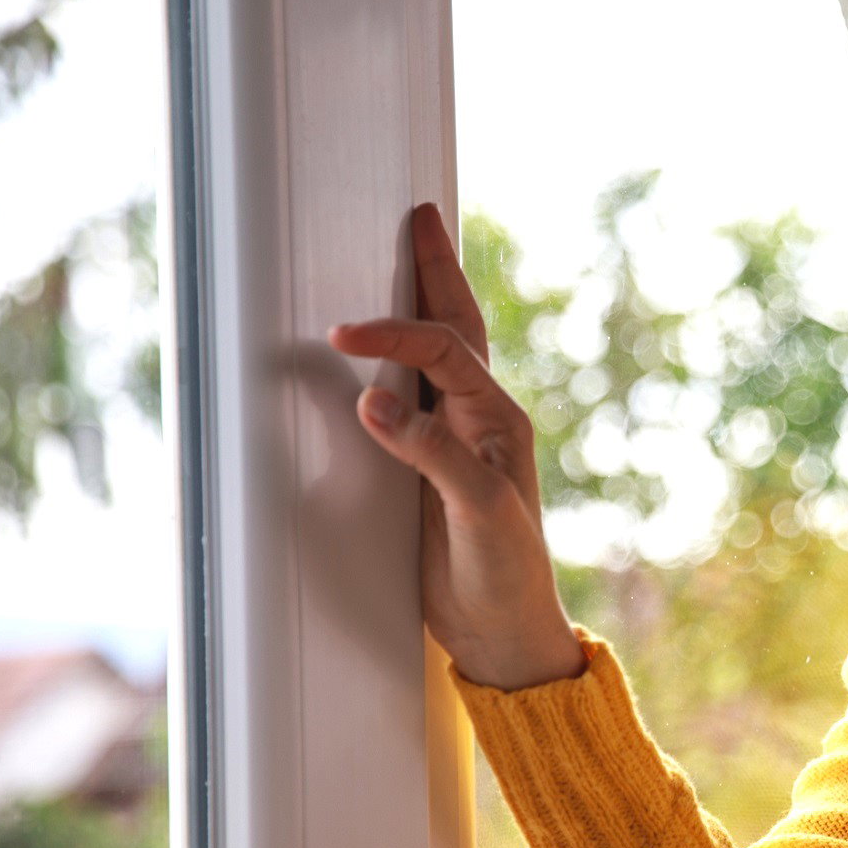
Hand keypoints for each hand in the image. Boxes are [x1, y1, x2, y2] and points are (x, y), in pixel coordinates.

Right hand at [327, 202, 586, 690]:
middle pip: (459, 327)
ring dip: (424, 303)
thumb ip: (430, 454)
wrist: (508, 632)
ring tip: (409, 256)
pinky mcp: (436, 467)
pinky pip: (418, 396)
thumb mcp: (476, 512)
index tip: (340, 334)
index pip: (443, 351)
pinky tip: (382, 353)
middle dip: (436, 271)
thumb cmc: (506, 574)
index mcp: (499, 420)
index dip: (394, 333)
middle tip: (422, 215)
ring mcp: (461, 440)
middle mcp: (484, 420)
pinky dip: (402, 359)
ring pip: (442, 354)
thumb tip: (370, 397)